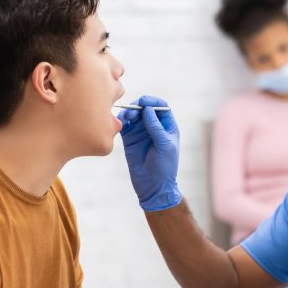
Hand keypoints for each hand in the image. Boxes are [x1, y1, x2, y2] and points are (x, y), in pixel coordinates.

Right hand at [118, 95, 180, 210]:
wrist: (153, 186)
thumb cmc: (164, 166)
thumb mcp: (164, 145)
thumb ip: (155, 126)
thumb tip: (147, 109)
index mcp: (167, 126)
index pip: (161, 107)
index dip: (152, 101)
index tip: (144, 102)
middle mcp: (154, 127)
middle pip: (145, 108)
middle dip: (138, 106)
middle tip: (132, 111)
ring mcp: (141, 132)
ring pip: (133, 115)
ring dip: (129, 113)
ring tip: (126, 118)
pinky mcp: (130, 139)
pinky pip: (124, 125)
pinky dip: (121, 121)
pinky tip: (120, 123)